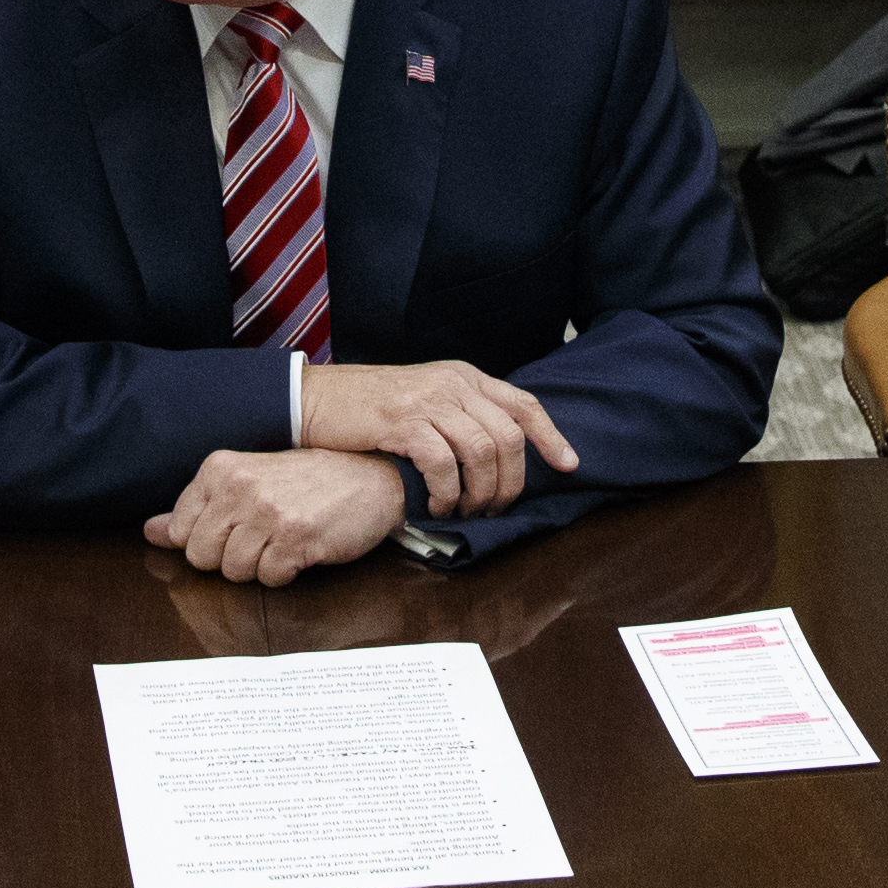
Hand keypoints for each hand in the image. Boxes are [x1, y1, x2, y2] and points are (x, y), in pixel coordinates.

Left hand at [143, 447, 408, 584]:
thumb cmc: (309, 481)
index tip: (235, 530)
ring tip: (283, 540)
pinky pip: (269, 579)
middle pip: (201, 556)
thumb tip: (151, 530)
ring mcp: (267, 512)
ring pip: (233, 571)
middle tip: (261, 537)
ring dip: (259, 566)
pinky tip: (301, 549)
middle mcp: (239, 486)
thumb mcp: (247, 482)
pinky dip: (285, 573)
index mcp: (220, 468)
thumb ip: (197, 508)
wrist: (372, 476)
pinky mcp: (295, 537)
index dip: (206, 541)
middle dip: (229, 558)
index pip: (179, 530)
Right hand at [297, 359, 575, 516]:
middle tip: (495, 508)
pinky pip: (442, 463)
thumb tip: (500, 455)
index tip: (569, 466)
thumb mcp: (427, 397)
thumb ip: (462, 414)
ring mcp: (428, 401)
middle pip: (508, 436)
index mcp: (465, 377)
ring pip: (481, 452)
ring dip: (479, 492)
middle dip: (510, 482)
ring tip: (465, 510)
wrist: (319, 399)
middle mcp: (453, 384)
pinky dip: (446, 492)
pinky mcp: (403, 422)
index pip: (523, 405)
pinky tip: (437, 505)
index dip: (551, 437)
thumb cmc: (373, 407)